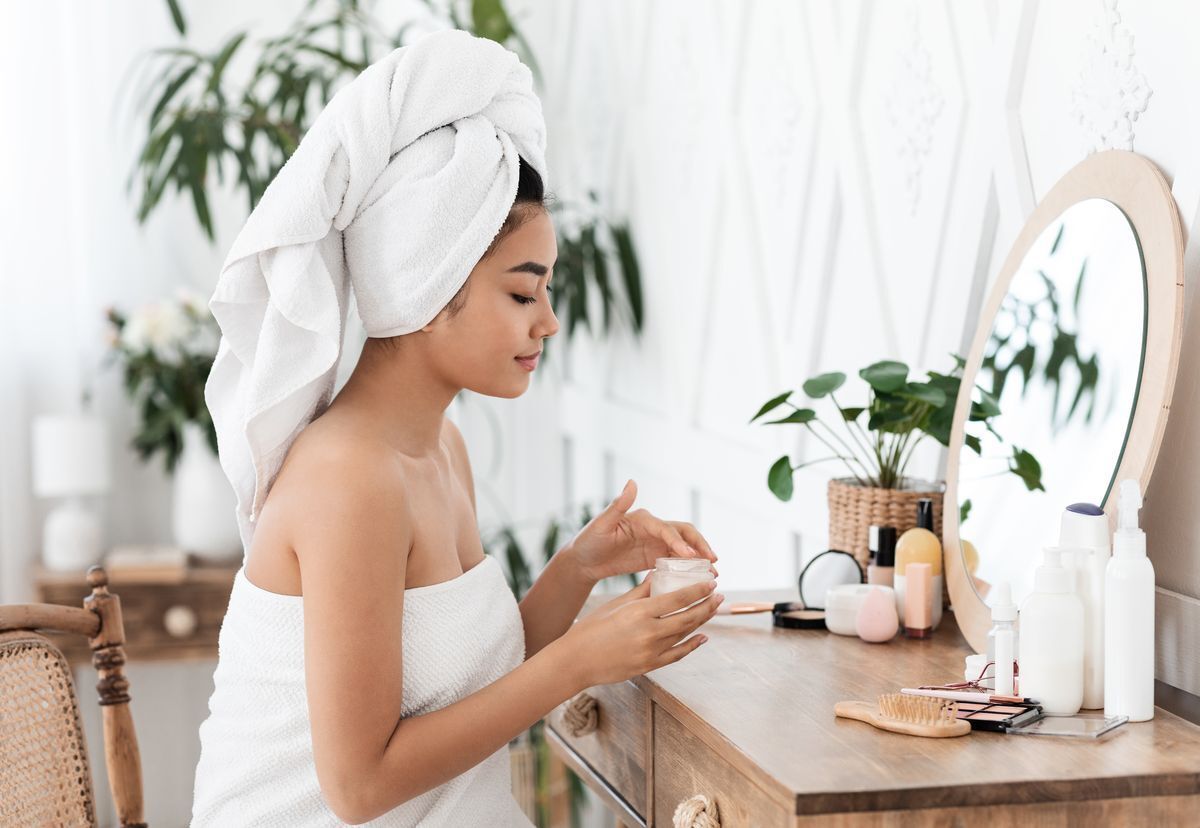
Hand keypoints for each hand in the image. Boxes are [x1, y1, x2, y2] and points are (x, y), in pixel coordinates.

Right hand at [555, 575, 723, 689]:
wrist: (577, 660)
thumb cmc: (592, 627)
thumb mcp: (617, 604)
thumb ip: (641, 590)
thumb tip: (659, 573)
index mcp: (639, 612)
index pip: (678, 599)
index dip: (698, 591)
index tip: (711, 583)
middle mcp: (648, 632)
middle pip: (687, 618)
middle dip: (706, 606)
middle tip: (719, 596)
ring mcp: (650, 652)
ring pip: (685, 634)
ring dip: (702, 622)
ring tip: (712, 610)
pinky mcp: (649, 666)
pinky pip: (677, 654)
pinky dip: (692, 645)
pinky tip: (702, 637)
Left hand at [569, 479, 717, 582]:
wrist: (583, 561)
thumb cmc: (589, 540)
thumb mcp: (601, 524)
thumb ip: (618, 505)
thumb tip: (632, 482)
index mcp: (643, 519)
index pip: (666, 529)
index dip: (678, 542)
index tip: (689, 556)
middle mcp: (653, 528)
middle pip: (684, 533)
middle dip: (700, 546)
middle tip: (712, 561)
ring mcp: (655, 543)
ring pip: (684, 548)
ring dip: (699, 559)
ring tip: (712, 573)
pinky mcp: (654, 558)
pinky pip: (676, 562)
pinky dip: (688, 569)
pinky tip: (697, 580)